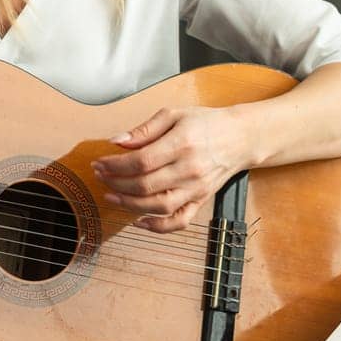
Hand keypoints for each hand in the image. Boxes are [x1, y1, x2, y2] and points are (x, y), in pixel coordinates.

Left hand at [92, 106, 251, 232]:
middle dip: (116, 182)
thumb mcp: (174, 114)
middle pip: (145, 184)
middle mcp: (190, 169)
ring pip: (158, 206)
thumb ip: (145, 129)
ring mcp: (196, 188)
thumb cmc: (206, 123)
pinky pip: (179, 221)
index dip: (115, 165)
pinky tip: (139, 221)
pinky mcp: (200, 200)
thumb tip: (117, 142)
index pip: (141, 161)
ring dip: (129, 205)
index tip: (100, 162)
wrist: (240, 138)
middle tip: (101, 176)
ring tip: (112, 195)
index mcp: (182, 143)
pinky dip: (158, 227)